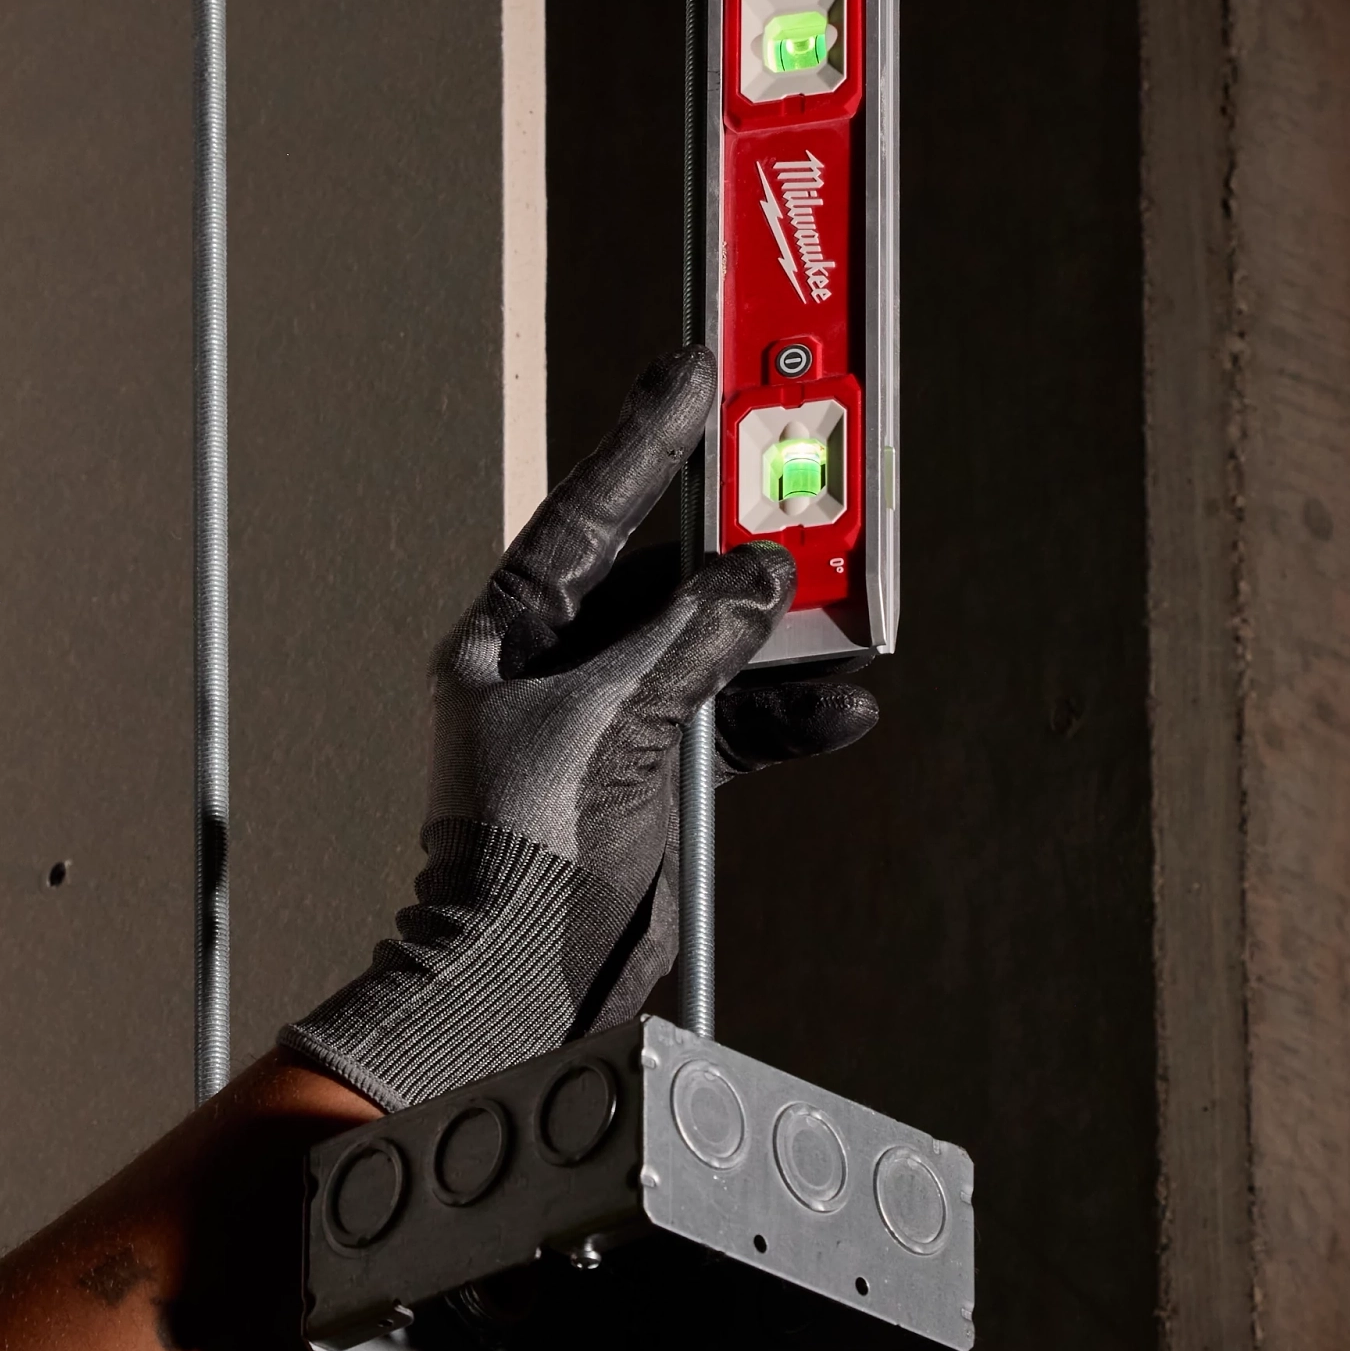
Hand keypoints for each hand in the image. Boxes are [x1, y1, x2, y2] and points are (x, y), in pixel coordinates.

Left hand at [281, 352, 876, 1112]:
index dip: (641, 441)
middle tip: (795, 488)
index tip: (691, 373)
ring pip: (710, 643)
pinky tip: (837, 707)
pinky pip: (735, 719)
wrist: (520, 978)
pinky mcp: (657, 773)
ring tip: (839, 616)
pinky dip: (786, 712)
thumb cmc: (519, 852)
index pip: (585, 512)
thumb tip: (757, 578)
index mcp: (510, 634)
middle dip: (734, 541)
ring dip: (775, 637)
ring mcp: (609, 719)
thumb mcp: (608, 723)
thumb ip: (687, 641)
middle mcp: (557, 666)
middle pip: (662, 572)